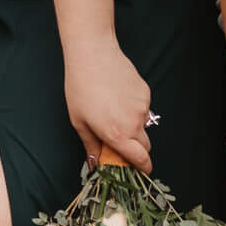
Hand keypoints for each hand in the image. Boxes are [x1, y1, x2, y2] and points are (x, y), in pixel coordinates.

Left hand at [63, 39, 153, 171]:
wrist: (92, 54)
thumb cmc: (80, 87)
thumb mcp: (79, 120)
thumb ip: (90, 145)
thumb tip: (95, 164)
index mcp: (117, 134)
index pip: (141, 159)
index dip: (143, 168)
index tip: (140, 171)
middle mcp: (134, 123)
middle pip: (145, 146)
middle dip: (136, 149)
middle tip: (119, 141)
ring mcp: (142, 107)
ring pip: (143, 125)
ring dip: (133, 125)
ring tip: (112, 109)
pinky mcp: (146, 92)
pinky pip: (143, 108)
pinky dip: (134, 108)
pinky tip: (118, 95)